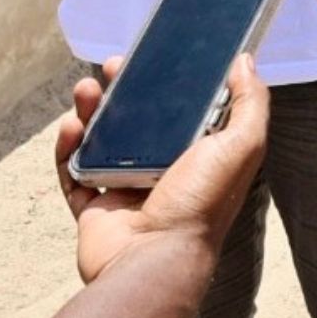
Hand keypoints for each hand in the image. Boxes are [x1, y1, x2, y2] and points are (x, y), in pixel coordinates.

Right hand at [52, 53, 268, 283]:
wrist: (152, 260)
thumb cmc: (200, 205)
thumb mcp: (240, 147)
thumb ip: (249, 104)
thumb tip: (245, 62)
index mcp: (197, 157)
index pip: (180, 109)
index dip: (166, 81)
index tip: (152, 56)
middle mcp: (161, 171)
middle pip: (135, 119)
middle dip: (122, 89)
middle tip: (112, 67)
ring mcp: (124, 188)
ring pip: (100, 138)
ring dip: (90, 110)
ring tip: (85, 91)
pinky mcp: (93, 205)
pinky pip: (72, 170)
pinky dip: (67, 146)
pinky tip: (70, 126)